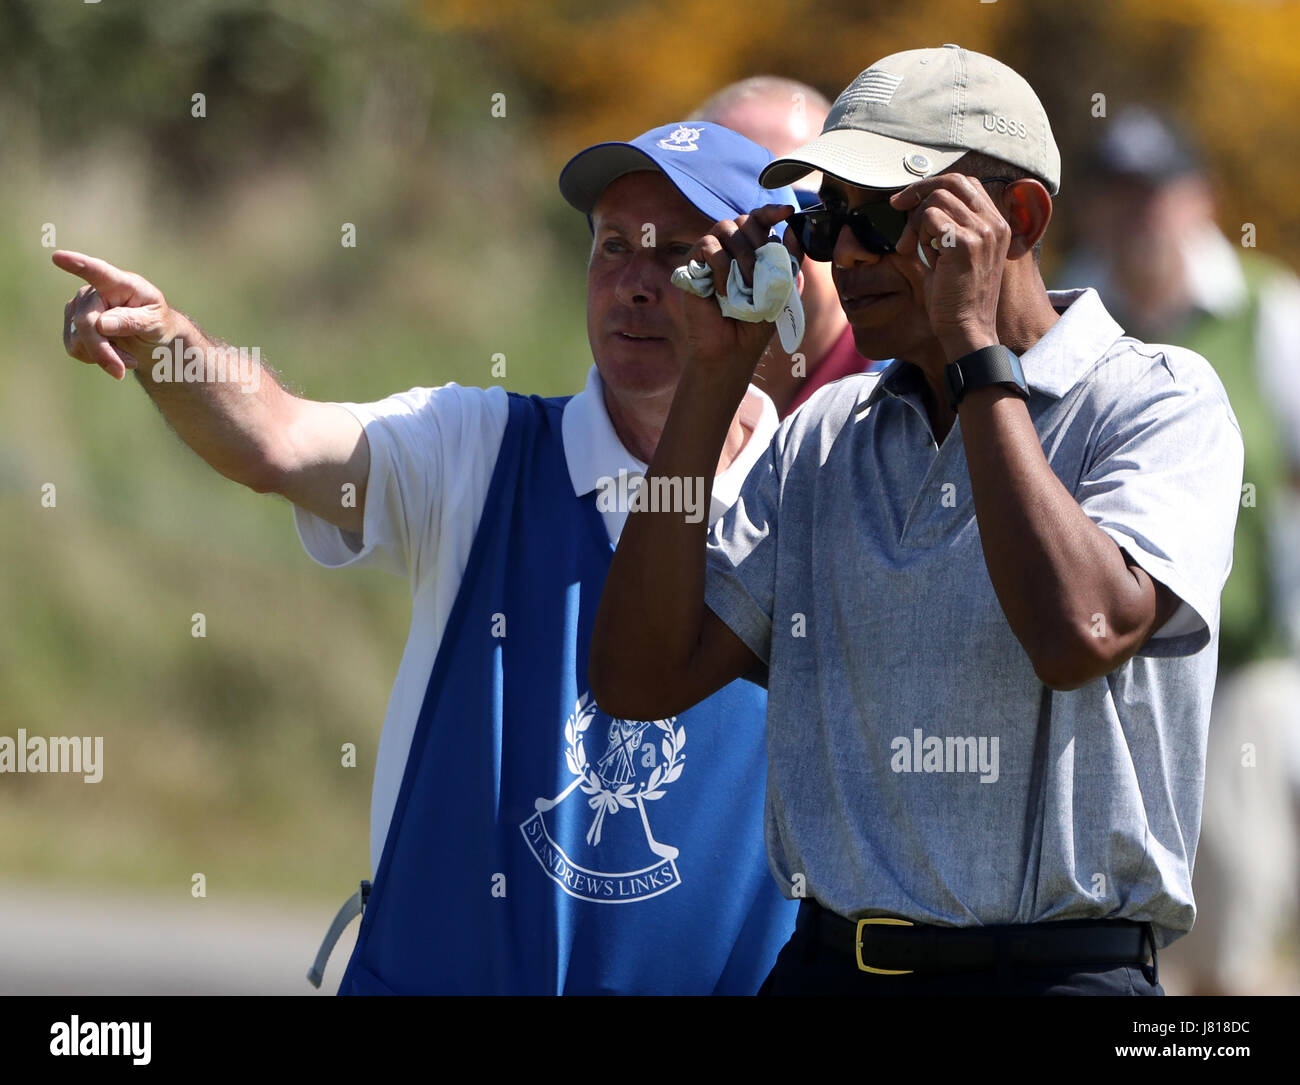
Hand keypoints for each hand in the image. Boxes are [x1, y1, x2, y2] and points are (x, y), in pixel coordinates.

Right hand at [54, 251, 181, 380]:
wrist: (150, 337)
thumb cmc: (158, 323)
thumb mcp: (156, 323)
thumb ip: (133, 321)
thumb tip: (101, 323)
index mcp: (121, 283)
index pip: (98, 272)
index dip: (78, 265)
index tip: (58, 257)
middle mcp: (94, 291)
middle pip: (86, 322)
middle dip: (102, 351)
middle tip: (121, 371)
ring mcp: (79, 305)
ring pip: (77, 338)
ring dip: (102, 356)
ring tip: (126, 358)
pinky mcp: (71, 323)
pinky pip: (74, 347)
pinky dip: (93, 357)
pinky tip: (110, 354)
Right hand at [677, 204, 797, 386]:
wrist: (732, 349)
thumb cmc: (756, 323)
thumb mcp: (781, 290)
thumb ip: (789, 260)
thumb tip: (794, 228)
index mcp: (752, 250)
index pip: (760, 218)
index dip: (772, 210)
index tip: (788, 211)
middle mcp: (731, 248)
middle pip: (744, 219)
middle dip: (758, 243)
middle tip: (760, 276)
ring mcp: (710, 255)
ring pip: (725, 227)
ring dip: (742, 254)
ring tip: (746, 284)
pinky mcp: (692, 266)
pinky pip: (708, 246)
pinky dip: (721, 266)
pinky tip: (725, 290)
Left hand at [890, 176, 1008, 361]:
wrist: (966, 330)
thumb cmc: (956, 299)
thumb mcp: (955, 256)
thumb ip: (946, 228)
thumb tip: (917, 205)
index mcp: (997, 225)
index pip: (967, 183)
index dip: (935, 187)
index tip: (910, 204)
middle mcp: (995, 224)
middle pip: (953, 181)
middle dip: (919, 191)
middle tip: (897, 207)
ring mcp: (983, 232)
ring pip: (938, 198)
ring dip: (917, 220)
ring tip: (914, 247)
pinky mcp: (965, 244)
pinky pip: (931, 217)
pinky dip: (918, 233)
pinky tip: (922, 256)